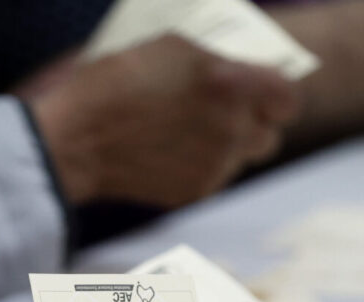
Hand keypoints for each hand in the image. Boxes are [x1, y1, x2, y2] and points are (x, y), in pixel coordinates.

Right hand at [31, 35, 299, 208]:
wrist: (76, 140)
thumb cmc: (115, 83)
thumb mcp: (171, 48)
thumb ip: (216, 62)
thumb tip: (239, 70)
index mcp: (231, 84)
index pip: (287, 99)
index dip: (277, 97)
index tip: (264, 95)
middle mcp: (232, 128)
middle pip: (270, 135)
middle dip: (253, 124)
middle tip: (228, 115)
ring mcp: (216, 164)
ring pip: (243, 159)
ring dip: (228, 147)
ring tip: (191, 134)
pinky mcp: (196, 191)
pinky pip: (214, 177)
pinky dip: (200, 167)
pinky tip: (169, 153)